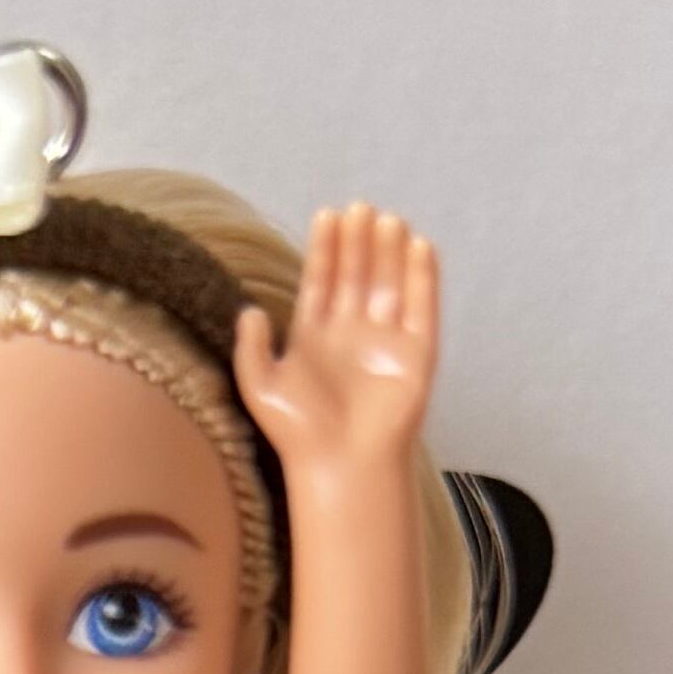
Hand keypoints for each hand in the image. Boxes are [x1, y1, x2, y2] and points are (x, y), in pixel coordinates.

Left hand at [233, 203, 439, 482]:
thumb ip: (251, 349)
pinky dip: (423, 276)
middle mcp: (352, 332)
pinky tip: (419, 246)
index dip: (325, 248)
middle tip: (359, 208)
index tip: (326, 215)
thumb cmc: (298, 434)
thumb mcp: (261, 388)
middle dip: (358, 241)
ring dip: (389, 251)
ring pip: (390, 283)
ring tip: (386, 219)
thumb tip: (249, 311)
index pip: (322, 280)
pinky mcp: (418, 352)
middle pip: (357, 274)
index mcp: (316, 336)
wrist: (341, 465)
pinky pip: (423, 306)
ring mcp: (386, 340)